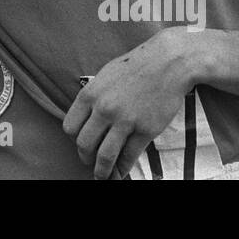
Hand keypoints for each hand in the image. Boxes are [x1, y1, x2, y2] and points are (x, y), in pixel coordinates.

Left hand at [62, 28, 194, 179]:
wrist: (168, 62)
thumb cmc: (136, 66)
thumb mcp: (105, 76)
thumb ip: (93, 97)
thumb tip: (85, 119)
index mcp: (90, 94)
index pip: (70, 127)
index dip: (74, 139)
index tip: (81, 143)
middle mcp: (104, 109)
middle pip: (84, 145)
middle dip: (85, 158)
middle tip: (89, 162)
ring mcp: (125, 121)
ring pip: (105, 156)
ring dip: (101, 171)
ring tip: (102, 176)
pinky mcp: (145, 130)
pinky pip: (129, 156)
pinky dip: (122, 168)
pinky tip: (121, 172)